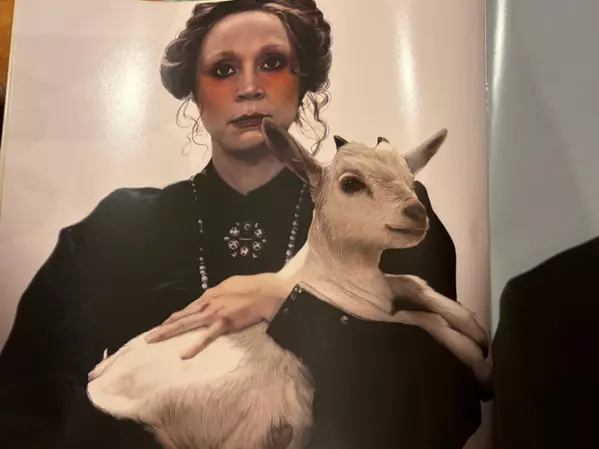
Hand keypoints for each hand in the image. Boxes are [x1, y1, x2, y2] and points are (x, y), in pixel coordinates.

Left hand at [145, 273, 292, 358]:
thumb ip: (222, 293)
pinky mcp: (224, 323)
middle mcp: (208, 302)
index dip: (175, 318)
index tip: (165, 325)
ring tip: (154, 340)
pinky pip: (206, 337)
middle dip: (164, 326)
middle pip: (182, 316)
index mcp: (210, 294)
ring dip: (168, 332)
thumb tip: (217, 297)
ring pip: (186, 324)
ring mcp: (214, 313)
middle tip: (149, 337)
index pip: (189, 309)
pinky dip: (194, 346)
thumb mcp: (232, 285)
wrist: (267, 291)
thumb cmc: (254, 287)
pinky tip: (183, 354)